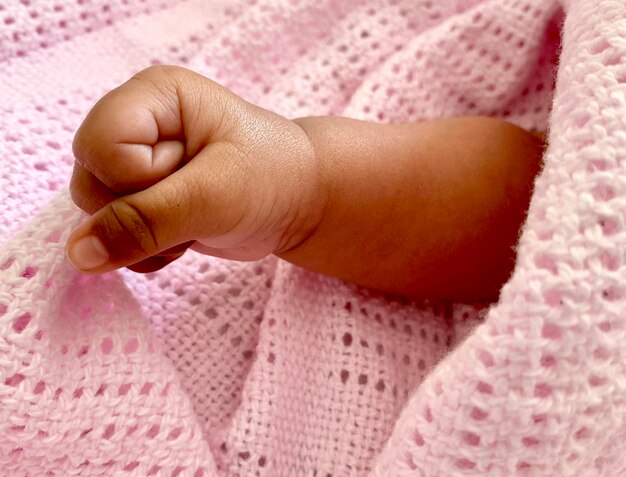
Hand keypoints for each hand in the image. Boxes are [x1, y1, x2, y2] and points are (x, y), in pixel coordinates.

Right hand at [66, 66, 324, 272]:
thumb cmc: (271, 179)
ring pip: (96, 216)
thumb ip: (145, 222)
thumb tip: (77, 254)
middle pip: (90, 183)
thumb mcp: (214, 197)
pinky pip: (113, 237)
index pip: (100, 147)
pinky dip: (148, 250)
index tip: (189, 178)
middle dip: (143, 212)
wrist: (300, 202)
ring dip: (146, 237)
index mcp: (153, 97)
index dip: (137, 179)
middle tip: (198, 203)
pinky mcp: (141, 198)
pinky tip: (186, 235)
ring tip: (196, 219)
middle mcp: (136, 125)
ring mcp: (135, 164)